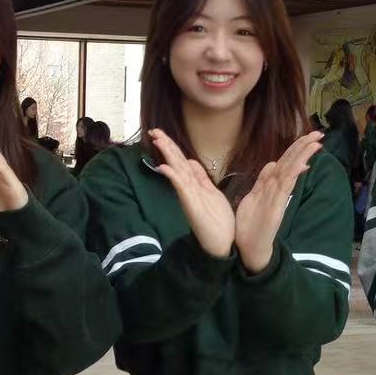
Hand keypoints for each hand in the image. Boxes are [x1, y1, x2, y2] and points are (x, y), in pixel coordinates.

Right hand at [148, 129, 235, 258]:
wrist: (222, 244)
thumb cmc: (217, 220)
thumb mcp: (211, 193)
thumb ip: (200, 177)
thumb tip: (190, 161)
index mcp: (194, 184)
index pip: (181, 161)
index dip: (172, 147)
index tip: (161, 133)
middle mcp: (188, 188)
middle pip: (176, 163)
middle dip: (166, 146)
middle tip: (154, 130)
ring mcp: (188, 196)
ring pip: (177, 171)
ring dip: (168, 156)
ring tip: (158, 140)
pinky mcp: (191, 206)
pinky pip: (181, 188)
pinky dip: (173, 177)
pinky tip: (164, 167)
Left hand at [234, 131, 324, 272]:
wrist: (250, 249)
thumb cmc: (251, 225)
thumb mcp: (253, 196)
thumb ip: (263, 180)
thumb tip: (272, 163)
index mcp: (271, 186)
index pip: (285, 162)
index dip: (295, 148)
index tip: (308, 136)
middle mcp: (277, 190)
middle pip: (291, 164)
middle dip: (304, 148)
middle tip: (319, 133)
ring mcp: (278, 198)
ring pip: (291, 173)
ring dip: (302, 157)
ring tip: (315, 143)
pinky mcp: (276, 208)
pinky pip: (285, 188)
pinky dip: (293, 175)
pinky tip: (301, 164)